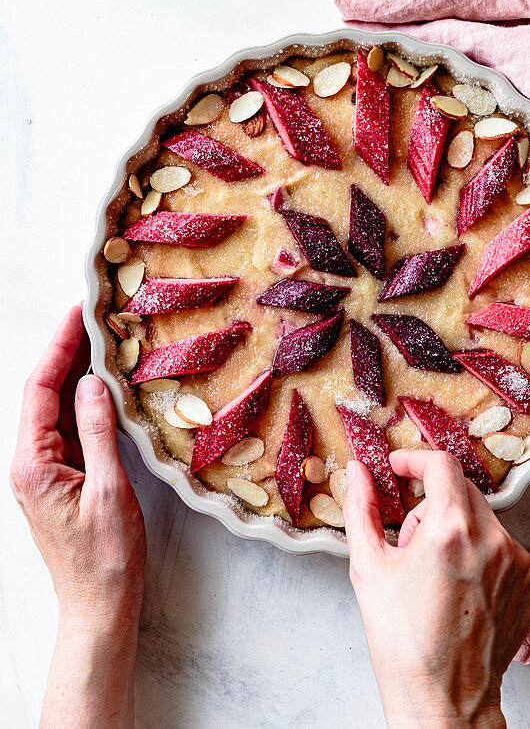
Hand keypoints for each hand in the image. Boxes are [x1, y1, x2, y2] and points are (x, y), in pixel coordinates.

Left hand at [10, 305, 145, 727]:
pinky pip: (69, 427)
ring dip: (75, 372)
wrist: (98, 607)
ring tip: (101, 338)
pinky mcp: (61, 477)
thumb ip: (99, 432)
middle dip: (65, 351)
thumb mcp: (108, 491)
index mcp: (33, 464)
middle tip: (92, 315)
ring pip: (56, 408)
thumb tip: (92, 383)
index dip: (59, 347)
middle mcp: (31, 463)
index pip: (39, 390)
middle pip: (43, 393)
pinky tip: (104, 384)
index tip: (79, 313)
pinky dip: (85, 399)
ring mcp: (45, 470)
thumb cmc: (105, 559)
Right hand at [343, 450, 529, 728]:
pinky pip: (505, 550)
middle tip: (411, 540)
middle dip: (433, 503)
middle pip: (463, 491)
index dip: (415, 460)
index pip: (441, 465)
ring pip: (484, 521)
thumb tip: (357, 473)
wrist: (444, 699)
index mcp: (450, 529)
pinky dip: (484, 558)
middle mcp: (492, 540)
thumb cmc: (402, 642)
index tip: (401, 469)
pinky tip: (463, 590)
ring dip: (459, 531)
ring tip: (437, 575)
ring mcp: (518, 563)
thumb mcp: (368, 569)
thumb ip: (360, 510)